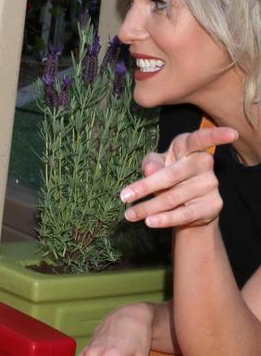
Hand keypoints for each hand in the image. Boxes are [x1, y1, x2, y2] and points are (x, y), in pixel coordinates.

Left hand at [121, 126, 236, 229]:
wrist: (187, 204)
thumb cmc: (169, 175)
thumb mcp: (157, 164)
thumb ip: (152, 163)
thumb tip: (150, 169)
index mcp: (190, 148)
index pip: (202, 139)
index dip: (216, 135)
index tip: (232, 134)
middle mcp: (204, 164)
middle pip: (171, 176)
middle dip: (145, 187)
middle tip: (123, 196)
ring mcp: (210, 185)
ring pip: (173, 198)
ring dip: (148, 208)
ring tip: (129, 214)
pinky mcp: (212, 206)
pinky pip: (183, 214)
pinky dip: (164, 219)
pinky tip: (149, 222)